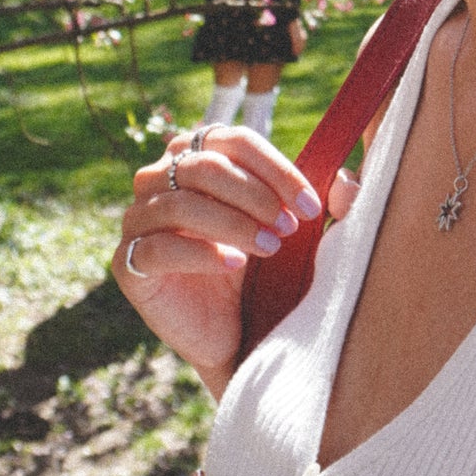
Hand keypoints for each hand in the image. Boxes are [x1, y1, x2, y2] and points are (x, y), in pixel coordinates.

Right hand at [113, 126, 324, 399]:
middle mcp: (158, 178)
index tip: (312, 204)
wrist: (237, 334)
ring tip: (271, 248)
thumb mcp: (296, 230)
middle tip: (290, 228)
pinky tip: (235, 265)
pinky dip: (201, 253)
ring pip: (179, 203)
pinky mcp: (128, 264)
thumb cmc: (266, 269)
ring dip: (233, 223)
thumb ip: (324, 202)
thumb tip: (347, 181)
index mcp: (197, 153)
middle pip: (204, 165)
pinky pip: (158, 248)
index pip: (235, 140)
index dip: (275, 168)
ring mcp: (137, 220)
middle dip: (255, 195)